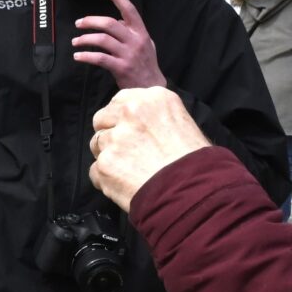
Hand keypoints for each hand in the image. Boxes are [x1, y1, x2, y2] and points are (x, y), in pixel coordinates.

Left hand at [71, 0, 164, 88]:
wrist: (152, 88)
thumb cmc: (147, 65)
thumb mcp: (146, 44)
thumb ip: (133, 32)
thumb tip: (119, 20)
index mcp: (141, 33)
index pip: (130, 10)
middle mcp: (135, 41)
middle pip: (110, 24)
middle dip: (91, 21)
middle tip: (79, 23)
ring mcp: (128, 54)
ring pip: (102, 40)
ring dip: (85, 39)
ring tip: (76, 41)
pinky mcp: (121, 68)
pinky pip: (100, 58)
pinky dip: (86, 56)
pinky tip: (78, 56)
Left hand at [89, 87, 209, 210]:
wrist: (194, 193)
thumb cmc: (196, 164)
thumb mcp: (183, 123)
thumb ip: (154, 117)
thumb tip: (137, 123)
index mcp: (154, 98)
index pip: (121, 100)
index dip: (122, 118)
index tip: (128, 130)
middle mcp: (131, 112)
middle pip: (102, 118)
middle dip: (110, 133)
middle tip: (127, 152)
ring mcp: (116, 138)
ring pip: (97, 144)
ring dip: (109, 157)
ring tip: (132, 171)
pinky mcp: (105, 163)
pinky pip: (95, 171)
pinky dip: (106, 180)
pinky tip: (126, 185)